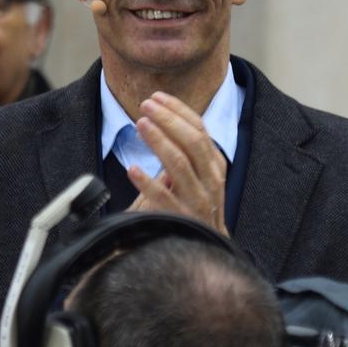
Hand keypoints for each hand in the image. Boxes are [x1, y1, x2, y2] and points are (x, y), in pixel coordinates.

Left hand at [124, 93, 228, 234]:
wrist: (205, 249)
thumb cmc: (194, 206)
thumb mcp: (196, 176)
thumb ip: (183, 150)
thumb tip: (157, 119)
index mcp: (215, 165)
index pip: (200, 129)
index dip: (178, 110)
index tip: (156, 97)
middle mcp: (211, 181)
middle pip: (192, 141)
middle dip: (168, 119)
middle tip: (145, 105)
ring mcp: (199, 201)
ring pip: (180, 164)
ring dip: (158, 141)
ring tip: (140, 125)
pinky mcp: (183, 219)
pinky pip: (164, 198)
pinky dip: (147, 182)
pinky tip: (133, 169)